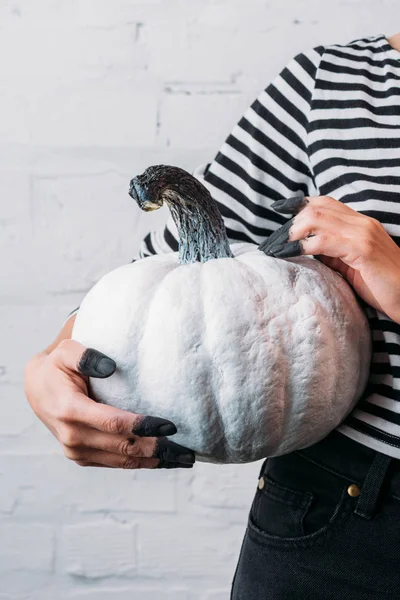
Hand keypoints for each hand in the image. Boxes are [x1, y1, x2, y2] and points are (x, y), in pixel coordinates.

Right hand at [24, 340, 194, 468]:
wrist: (36, 389)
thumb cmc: (57, 367)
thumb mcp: (67, 352)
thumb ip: (87, 356)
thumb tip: (111, 366)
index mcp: (70, 410)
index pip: (113, 423)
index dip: (143, 426)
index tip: (170, 426)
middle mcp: (72, 436)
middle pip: (123, 447)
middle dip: (158, 450)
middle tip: (187, 452)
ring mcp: (76, 451)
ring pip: (122, 461)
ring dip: (153, 462)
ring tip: (181, 459)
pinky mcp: (81, 457)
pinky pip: (115, 463)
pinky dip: (139, 463)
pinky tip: (160, 460)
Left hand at [259, 194, 399, 322]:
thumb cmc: (381, 286)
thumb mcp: (350, 265)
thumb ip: (331, 252)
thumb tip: (304, 246)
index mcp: (360, 224)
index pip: (325, 202)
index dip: (299, 203)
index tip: (278, 208)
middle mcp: (362, 223)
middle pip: (316, 208)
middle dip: (290, 224)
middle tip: (272, 243)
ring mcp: (364, 234)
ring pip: (317, 219)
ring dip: (292, 233)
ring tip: (276, 249)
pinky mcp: (363, 250)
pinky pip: (325, 241)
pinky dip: (302, 246)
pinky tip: (290, 253)